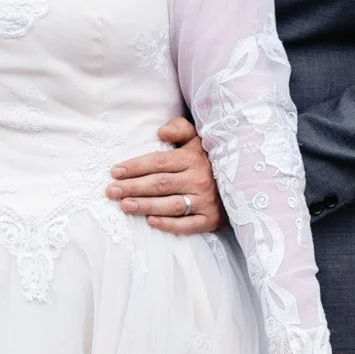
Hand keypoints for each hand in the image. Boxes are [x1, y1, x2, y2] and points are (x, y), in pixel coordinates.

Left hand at [105, 113, 223, 235]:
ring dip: (145, 205)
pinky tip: (151, 222)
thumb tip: (160, 132)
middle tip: (111, 191)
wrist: (243, 182)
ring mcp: (206, 201)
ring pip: (170, 205)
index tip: (115, 171)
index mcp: (193, 158)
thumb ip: (179, 128)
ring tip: (124, 205)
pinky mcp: (211, 219)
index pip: (158, 162)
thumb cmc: (210, 159)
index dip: (135, 167)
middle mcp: (199, 179)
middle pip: (160, 184)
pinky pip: (187, 225)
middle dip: (132, 187)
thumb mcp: (198, 138)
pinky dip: (169, 224)